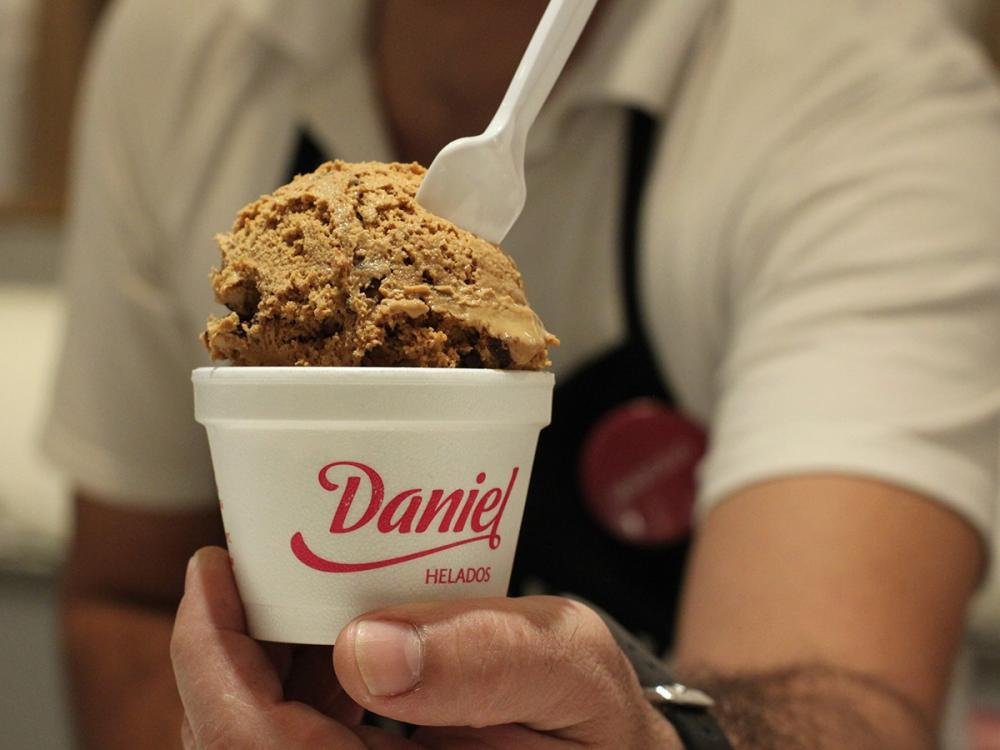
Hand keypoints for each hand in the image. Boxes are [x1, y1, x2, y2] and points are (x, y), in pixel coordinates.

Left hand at [172, 546, 679, 747]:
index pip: (248, 744)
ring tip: (295, 583)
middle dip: (228, 645)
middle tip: (254, 561)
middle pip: (234, 735)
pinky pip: (293, 729)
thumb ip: (487, 660)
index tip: (213, 567)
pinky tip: (332, 631)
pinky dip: (292, 673)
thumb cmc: (599, 724)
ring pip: (254, 732)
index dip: (209, 658)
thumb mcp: (569, 670)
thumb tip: (365, 648)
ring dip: (257, 655)